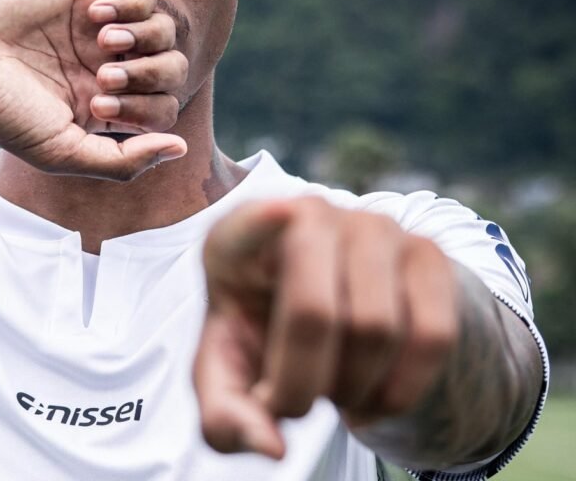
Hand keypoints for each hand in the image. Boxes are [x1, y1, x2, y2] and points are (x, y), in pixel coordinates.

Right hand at [0, 0, 188, 179]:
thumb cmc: (0, 106)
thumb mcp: (59, 151)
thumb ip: (121, 161)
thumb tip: (179, 149)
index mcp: (103, 107)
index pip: (161, 110)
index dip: (146, 112)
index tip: (97, 109)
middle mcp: (108, 66)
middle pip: (171, 71)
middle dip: (147, 78)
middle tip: (104, 78)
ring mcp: (103, 28)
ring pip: (165, 32)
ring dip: (143, 42)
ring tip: (101, 44)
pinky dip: (131, 6)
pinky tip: (95, 16)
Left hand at [194, 198, 458, 457]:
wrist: (328, 316)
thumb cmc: (260, 340)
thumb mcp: (228, 377)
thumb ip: (226, 418)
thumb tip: (273, 446)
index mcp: (236, 238)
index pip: (247, 224)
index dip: (261, 221)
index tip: (279, 212)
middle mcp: (307, 215)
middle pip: (313, 313)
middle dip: (302, 384)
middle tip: (293, 407)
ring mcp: (371, 225)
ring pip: (376, 328)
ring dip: (352, 389)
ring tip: (332, 390)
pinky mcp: (425, 251)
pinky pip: (432, 335)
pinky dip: (402, 389)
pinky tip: (374, 394)